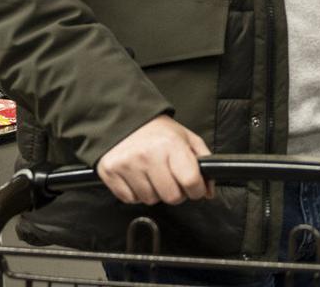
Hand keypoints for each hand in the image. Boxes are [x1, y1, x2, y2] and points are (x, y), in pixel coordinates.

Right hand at [96, 115, 213, 205]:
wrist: (126, 119)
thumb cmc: (159, 131)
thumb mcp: (187, 138)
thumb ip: (203, 162)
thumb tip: (208, 191)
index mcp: (171, 145)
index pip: (190, 180)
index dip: (197, 190)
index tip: (195, 188)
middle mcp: (149, 155)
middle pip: (171, 196)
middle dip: (176, 193)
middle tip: (172, 180)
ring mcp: (128, 165)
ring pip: (150, 200)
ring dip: (155, 192)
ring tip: (153, 174)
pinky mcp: (111, 172)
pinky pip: (130, 199)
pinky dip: (136, 193)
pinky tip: (138, 177)